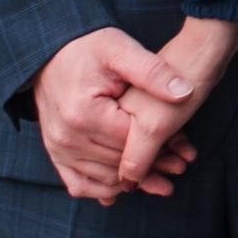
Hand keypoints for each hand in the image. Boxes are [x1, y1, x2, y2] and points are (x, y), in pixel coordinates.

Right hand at [38, 21, 211, 203]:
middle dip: (153, 166)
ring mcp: (57, 147)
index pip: (132, 142)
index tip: (185, 149)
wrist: (52, 51)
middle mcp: (66, 136)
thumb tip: (184, 93)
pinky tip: (126, 187)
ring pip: (104, 179)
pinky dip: (103, 189)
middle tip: (180, 165)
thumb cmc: (90, 48)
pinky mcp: (54, 152)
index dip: (162, 146)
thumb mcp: (122, 50)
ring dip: (134, 182)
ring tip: (163, 178)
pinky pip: (79, 184)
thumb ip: (153, 72)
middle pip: (120, 164)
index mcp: (84, 114)